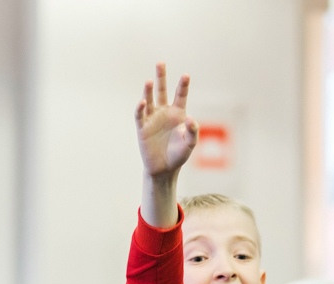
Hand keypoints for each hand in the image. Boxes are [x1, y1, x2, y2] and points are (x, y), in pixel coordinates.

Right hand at [135, 63, 197, 179]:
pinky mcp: (142, 128)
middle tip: (160, 63)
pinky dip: (140, 108)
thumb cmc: (178, 155)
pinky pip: (140, 115)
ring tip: (149, 81)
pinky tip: (142, 101)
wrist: (164, 169)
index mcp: (178, 114)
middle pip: (162, 91)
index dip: (182, 85)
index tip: (186, 75)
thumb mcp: (190, 143)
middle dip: (161, 77)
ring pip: (150, 100)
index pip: (180, 95)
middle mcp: (164, 113)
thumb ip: (193, 131)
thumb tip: (190, 119)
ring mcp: (152, 119)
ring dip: (149, 91)